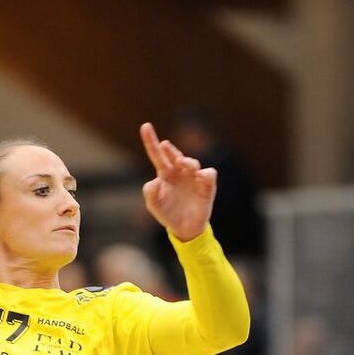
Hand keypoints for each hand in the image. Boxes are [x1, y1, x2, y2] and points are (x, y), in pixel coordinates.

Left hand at [140, 122, 215, 241]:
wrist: (185, 228)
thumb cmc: (168, 213)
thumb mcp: (154, 205)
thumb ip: (150, 193)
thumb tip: (154, 181)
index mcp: (165, 174)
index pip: (157, 155)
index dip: (151, 141)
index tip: (145, 126)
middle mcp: (180, 172)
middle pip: (175, 155)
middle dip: (171, 150)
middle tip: (164, 146)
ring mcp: (194, 178)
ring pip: (192, 162)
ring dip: (187, 162)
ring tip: (182, 163)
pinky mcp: (206, 186)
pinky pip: (208, 174)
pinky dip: (205, 173)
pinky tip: (199, 176)